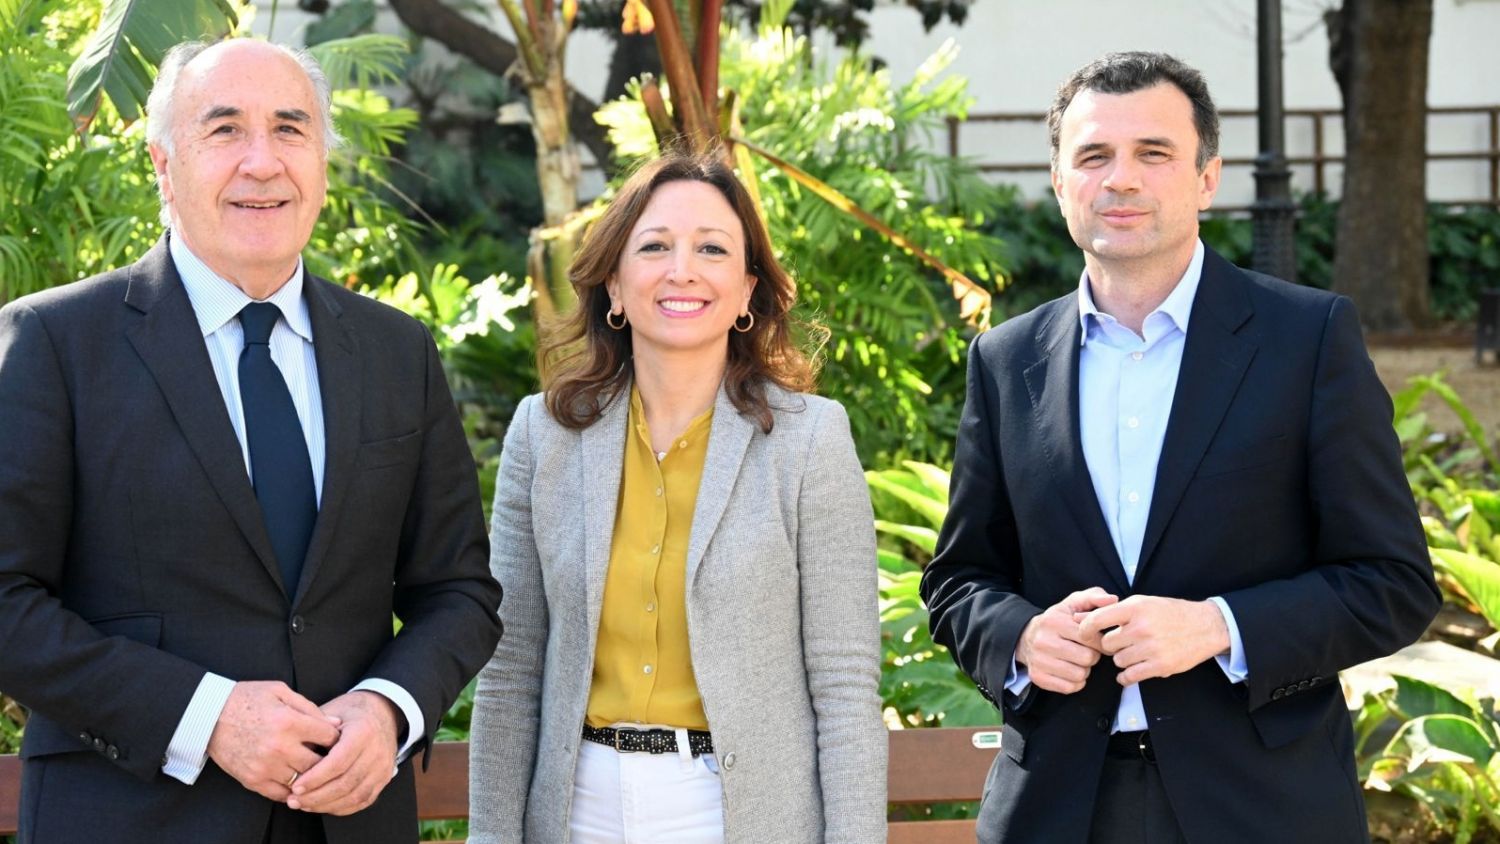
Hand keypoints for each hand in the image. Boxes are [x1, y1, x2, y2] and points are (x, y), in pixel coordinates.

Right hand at [206, 681, 342, 801]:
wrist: (208, 715)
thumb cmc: (247, 698)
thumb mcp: (280, 691)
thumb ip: (310, 708)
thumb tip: (337, 724)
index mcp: (289, 722)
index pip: (329, 738)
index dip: (337, 738)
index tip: (336, 738)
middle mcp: (279, 747)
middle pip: (320, 764)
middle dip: (329, 761)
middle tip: (330, 757)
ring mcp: (265, 766)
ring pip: (303, 781)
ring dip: (311, 777)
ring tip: (314, 769)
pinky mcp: (252, 780)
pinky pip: (281, 794)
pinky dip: (292, 790)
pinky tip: (297, 781)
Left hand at [287, 691, 402, 815]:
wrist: (382, 714)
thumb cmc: (349, 714)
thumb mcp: (332, 713)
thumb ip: (314, 732)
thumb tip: (292, 753)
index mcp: (363, 731)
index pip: (338, 762)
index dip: (315, 778)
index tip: (295, 786)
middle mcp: (377, 751)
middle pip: (346, 783)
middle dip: (317, 796)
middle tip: (294, 800)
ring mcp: (383, 767)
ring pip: (355, 795)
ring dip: (327, 804)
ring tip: (304, 804)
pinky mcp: (384, 779)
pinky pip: (363, 800)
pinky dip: (341, 807)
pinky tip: (322, 805)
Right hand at [1015, 587, 1118, 693]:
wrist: (1025, 638)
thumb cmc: (1056, 621)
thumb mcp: (1072, 603)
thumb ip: (1093, 597)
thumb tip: (1112, 599)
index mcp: (1055, 621)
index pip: (1091, 637)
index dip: (1101, 641)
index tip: (1098, 641)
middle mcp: (1044, 641)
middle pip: (1088, 658)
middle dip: (1092, 656)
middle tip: (1086, 651)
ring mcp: (1039, 661)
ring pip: (1080, 675)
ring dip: (1084, 670)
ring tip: (1077, 660)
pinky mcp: (1038, 677)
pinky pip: (1069, 688)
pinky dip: (1074, 682)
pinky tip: (1070, 670)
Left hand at [1078, 596, 1228, 685]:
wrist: (1204, 626)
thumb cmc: (1170, 613)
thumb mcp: (1142, 603)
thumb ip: (1112, 610)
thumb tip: (1078, 616)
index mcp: (1135, 608)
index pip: (1097, 620)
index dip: (1085, 629)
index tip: (1084, 634)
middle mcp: (1142, 628)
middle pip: (1107, 644)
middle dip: (1112, 645)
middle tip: (1123, 642)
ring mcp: (1152, 648)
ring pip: (1118, 661)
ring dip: (1122, 659)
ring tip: (1135, 652)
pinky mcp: (1160, 666)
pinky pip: (1130, 676)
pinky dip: (1126, 676)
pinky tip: (1132, 670)